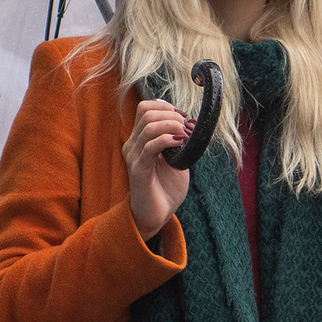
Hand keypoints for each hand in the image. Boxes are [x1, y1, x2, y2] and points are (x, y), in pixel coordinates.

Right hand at [125, 98, 193, 240]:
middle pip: (146, 112)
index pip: (145, 108)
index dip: (165, 107)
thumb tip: (188, 124)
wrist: (157, 215)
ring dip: (172, 126)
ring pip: (148, 126)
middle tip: (186, 128)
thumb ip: (179, 142)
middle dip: (171, 115)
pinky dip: (167, 139)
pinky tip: (178, 144)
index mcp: (140, 140)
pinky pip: (150, 146)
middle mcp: (133, 145)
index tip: (182, 118)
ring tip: (184, 137)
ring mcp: (134, 156)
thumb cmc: (166, 189)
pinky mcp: (139, 170)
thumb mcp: (176, 159)